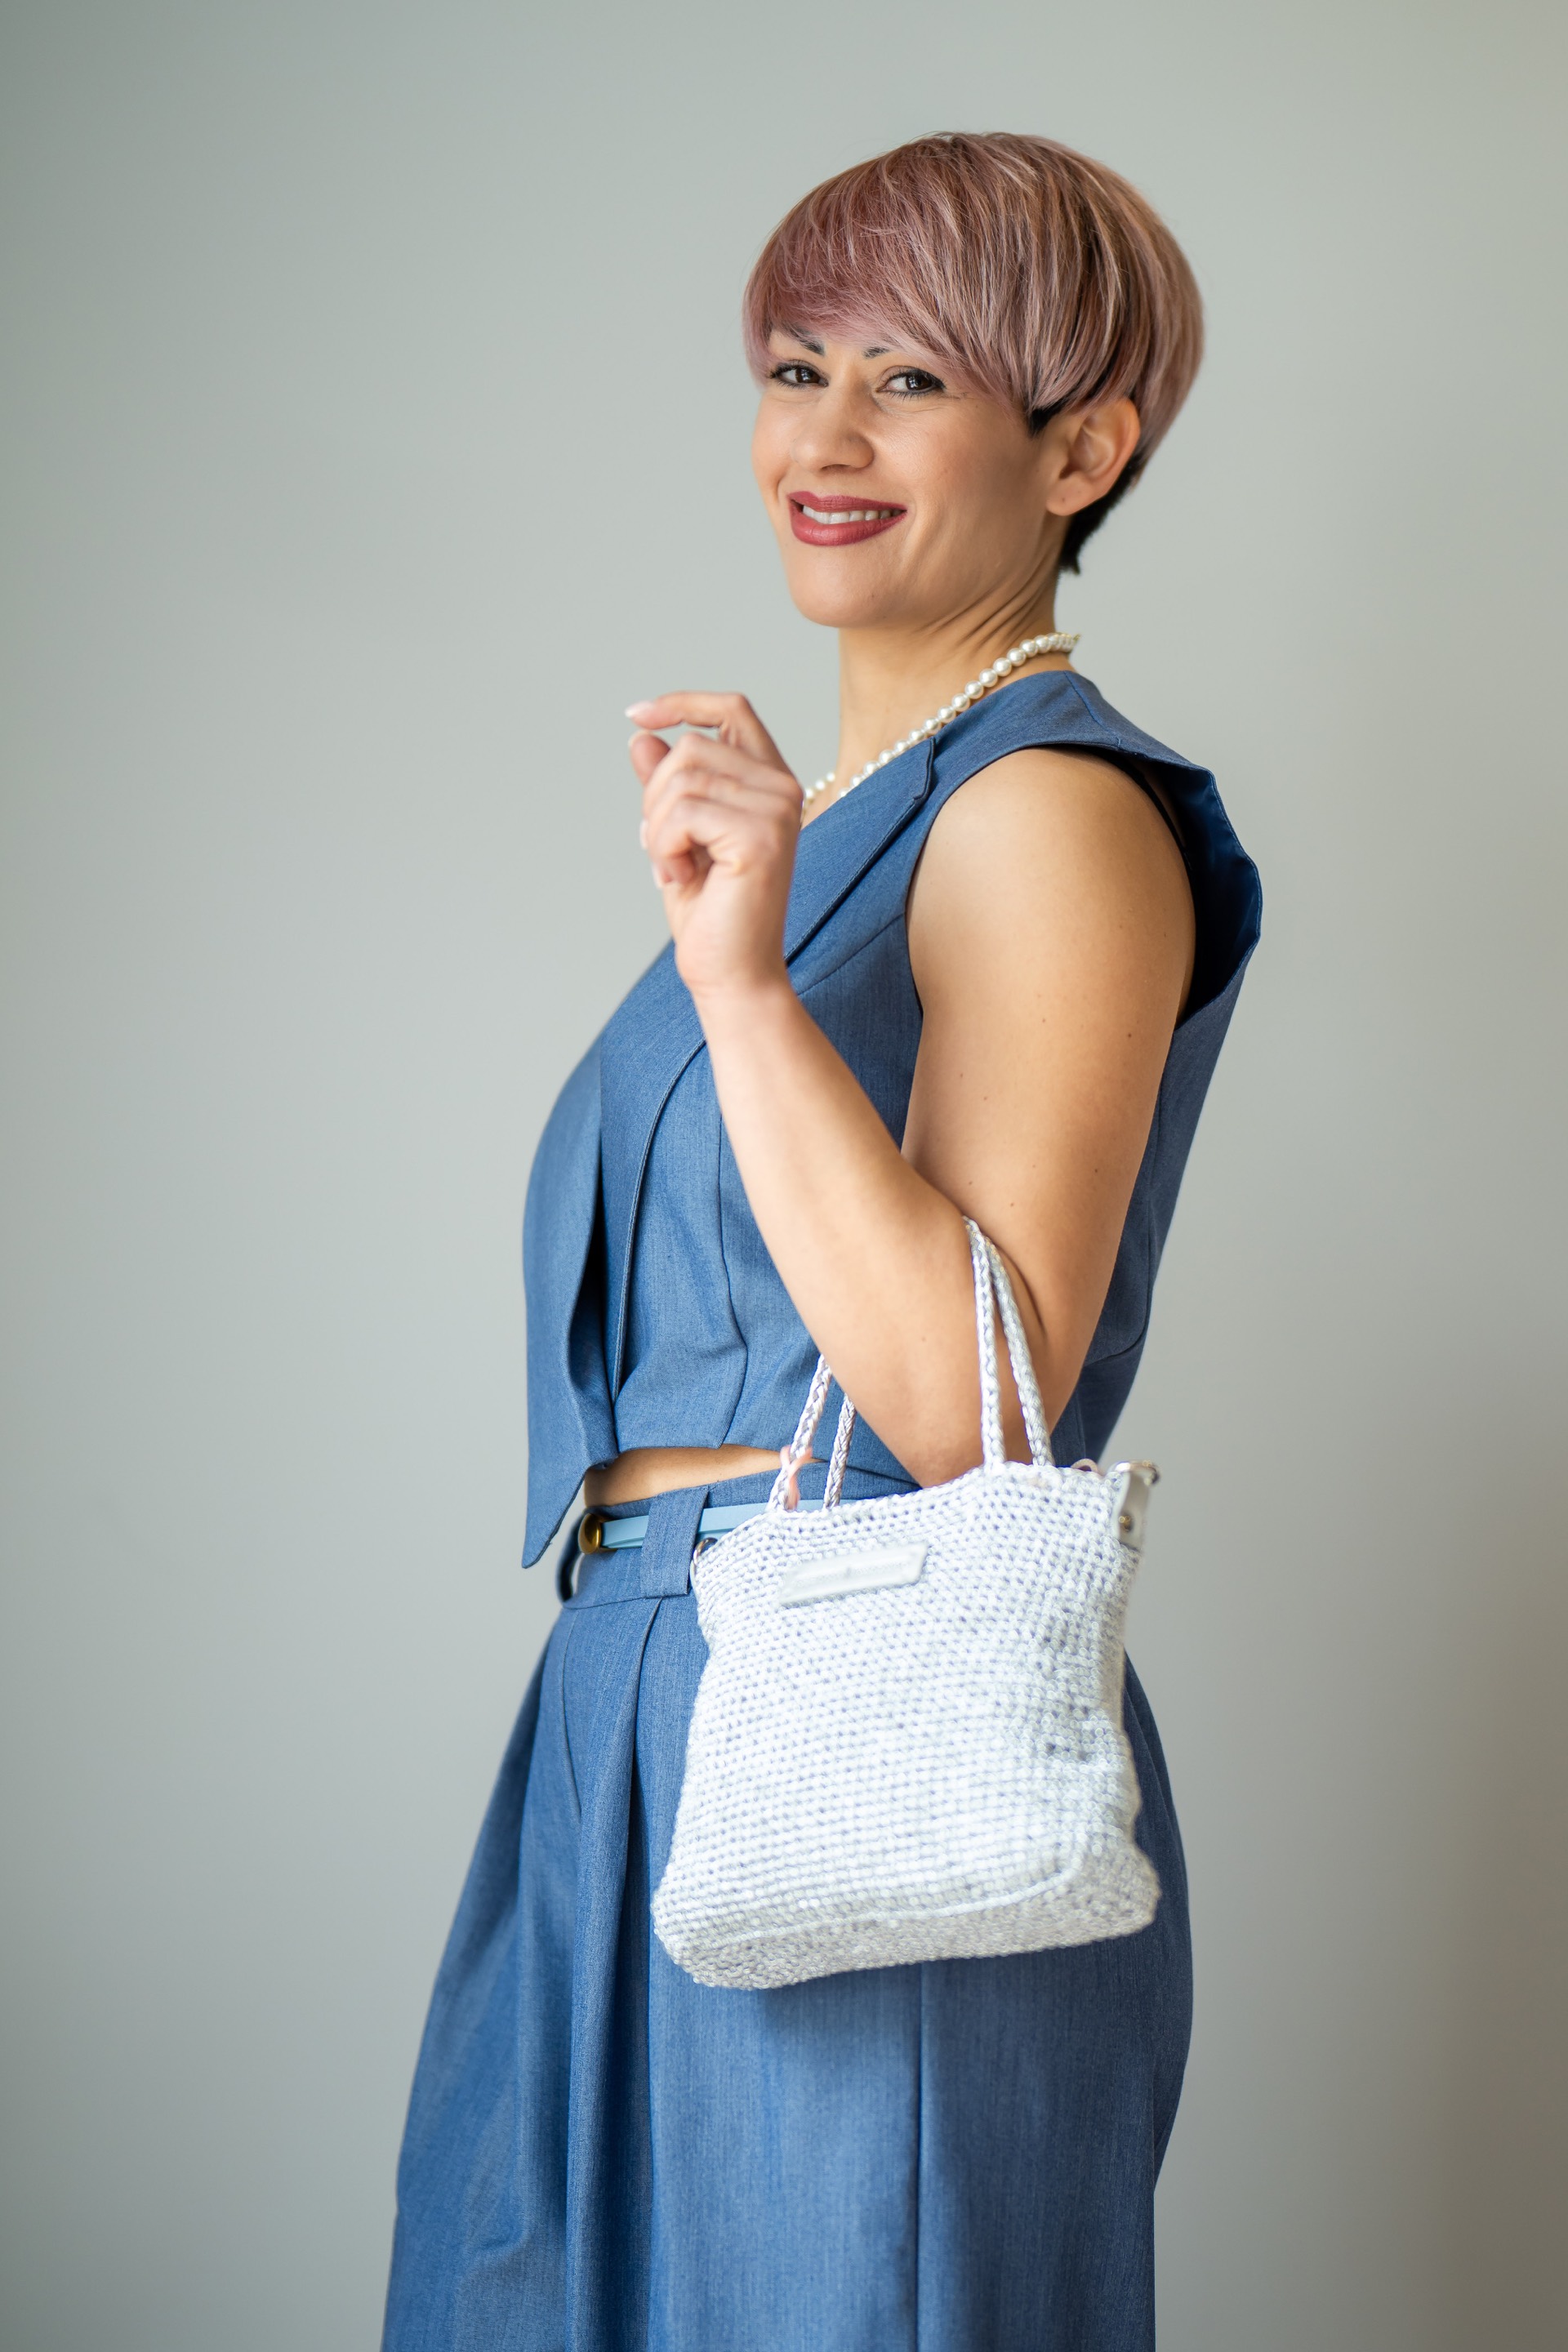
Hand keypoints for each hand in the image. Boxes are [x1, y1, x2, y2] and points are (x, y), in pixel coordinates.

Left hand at [627, 692, 802, 1004]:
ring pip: (683, 778)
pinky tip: (679, 879)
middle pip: (692, 746)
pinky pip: (683, 813)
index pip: (732, 708)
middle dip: (655, 796)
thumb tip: (642, 736)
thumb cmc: (710, 913)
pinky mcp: (761, 836)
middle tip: (661, 850)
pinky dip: (663, 847)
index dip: (682, 702)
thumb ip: (666, 786)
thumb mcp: (677, 836)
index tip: (636, 716)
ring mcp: (777, 810)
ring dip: (657, 828)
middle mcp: (783, 789)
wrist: (733, 974)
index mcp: (769, 783)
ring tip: (672, 869)